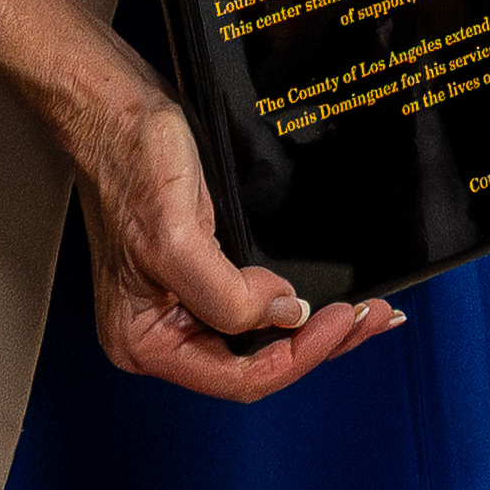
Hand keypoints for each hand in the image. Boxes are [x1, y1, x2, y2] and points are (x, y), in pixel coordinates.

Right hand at [56, 71, 399, 402]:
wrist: (115, 112)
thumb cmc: (131, 165)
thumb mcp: (176, 239)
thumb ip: (226, 296)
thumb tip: (285, 316)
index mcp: (145, 341)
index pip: (238, 377)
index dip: (298, 356)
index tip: (342, 320)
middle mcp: (162, 333)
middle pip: (257, 363)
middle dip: (319, 345)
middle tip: (374, 318)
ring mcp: (183, 304)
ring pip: (263, 338)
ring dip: (316, 329)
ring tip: (368, 314)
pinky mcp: (203, 275)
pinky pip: (257, 306)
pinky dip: (295, 305)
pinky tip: (327, 301)